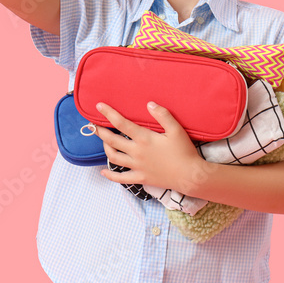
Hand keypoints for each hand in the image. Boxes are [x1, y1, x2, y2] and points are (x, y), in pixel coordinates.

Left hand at [95, 101, 211, 192]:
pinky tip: (103, 172)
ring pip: (113, 157)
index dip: (109, 114)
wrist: (190, 176)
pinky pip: (121, 178)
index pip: (122, 123)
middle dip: (100, 131)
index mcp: (144, 139)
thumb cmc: (184, 152)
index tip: (99, 106)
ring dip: (105, 148)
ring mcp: (137, 166)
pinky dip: (110, 175)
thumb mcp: (176, 130)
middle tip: (93, 125)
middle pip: (112, 140)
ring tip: (102, 141)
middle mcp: (137, 152)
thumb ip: (162, 115)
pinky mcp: (140, 178)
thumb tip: (149, 104)